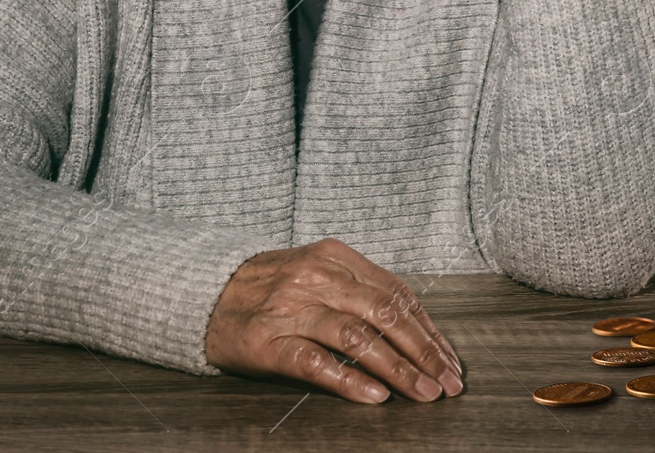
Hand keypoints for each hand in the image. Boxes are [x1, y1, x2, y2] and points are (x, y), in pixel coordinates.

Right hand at [204, 238, 464, 403]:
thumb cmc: (270, 286)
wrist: (204, 292)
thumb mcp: (317, 271)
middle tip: (448, 382)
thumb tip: (416, 329)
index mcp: (335, 257)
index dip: (429, 330)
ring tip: (423, 393)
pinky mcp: (267, 341)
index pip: (397, 294)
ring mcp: (291, 309)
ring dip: (398, 370)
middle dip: (424, 352)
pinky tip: (374, 396)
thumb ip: (360, 290)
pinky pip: (315, 362)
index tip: (450, 360)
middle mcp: (316, 277)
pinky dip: (348, 380)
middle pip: (385, 314)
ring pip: (357, 339)